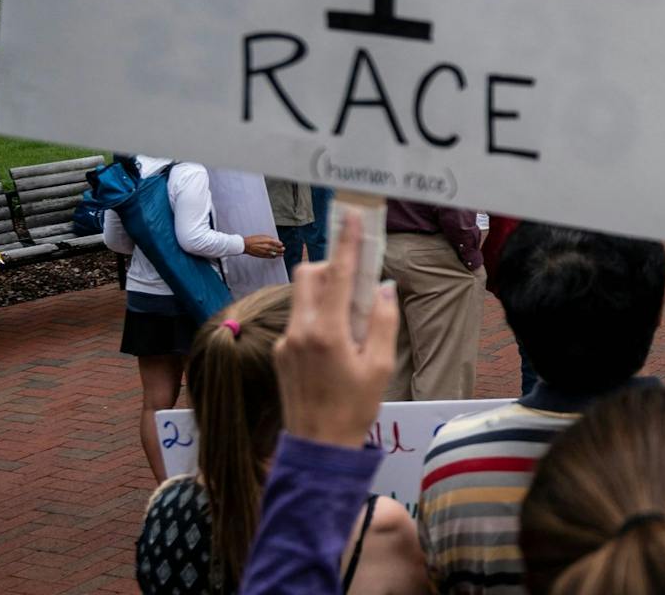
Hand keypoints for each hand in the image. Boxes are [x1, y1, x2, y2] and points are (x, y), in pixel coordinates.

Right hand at [242, 233, 285, 258]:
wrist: (245, 245)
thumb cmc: (253, 239)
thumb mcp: (263, 236)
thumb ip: (270, 238)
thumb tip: (276, 240)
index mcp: (268, 241)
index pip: (278, 244)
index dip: (280, 244)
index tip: (281, 244)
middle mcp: (268, 247)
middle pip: (278, 249)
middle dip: (281, 249)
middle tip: (283, 249)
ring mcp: (265, 252)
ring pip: (275, 254)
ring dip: (279, 254)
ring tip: (282, 254)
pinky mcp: (262, 256)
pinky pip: (270, 257)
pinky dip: (273, 256)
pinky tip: (275, 256)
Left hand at [273, 208, 397, 448]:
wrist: (318, 447)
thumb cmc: (355, 409)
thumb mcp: (381, 365)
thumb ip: (383, 321)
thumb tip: (384, 288)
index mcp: (327, 333)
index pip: (339, 275)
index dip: (347, 242)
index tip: (351, 216)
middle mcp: (300, 332)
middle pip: (310, 275)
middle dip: (333, 265)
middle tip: (358, 280)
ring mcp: (286, 342)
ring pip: (302, 296)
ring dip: (326, 291)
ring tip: (352, 317)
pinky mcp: (281, 353)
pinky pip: (300, 318)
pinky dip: (319, 314)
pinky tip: (338, 340)